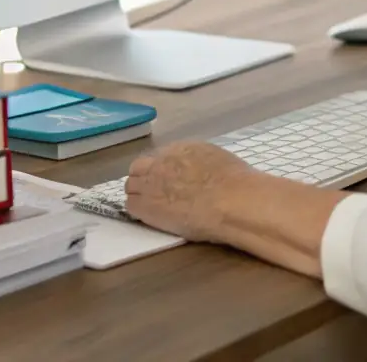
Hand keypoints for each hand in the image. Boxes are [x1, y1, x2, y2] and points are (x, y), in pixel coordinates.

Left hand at [124, 141, 253, 240]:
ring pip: (131, 187)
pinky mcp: (146, 206)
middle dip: (144, 179)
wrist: (231, 200)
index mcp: (180, 148)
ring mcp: (151, 183)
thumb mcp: (217, 160)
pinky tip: (152, 218)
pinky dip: (138, 211)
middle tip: (156, 194)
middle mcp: (161, 162)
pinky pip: (131, 206)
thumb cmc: (235, 182)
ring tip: (153, 208)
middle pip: (138, 169)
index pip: (158, 157)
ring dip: (139, 195)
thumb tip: (196, 171)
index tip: (169, 181)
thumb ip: (199, 163)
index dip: (161, 170)